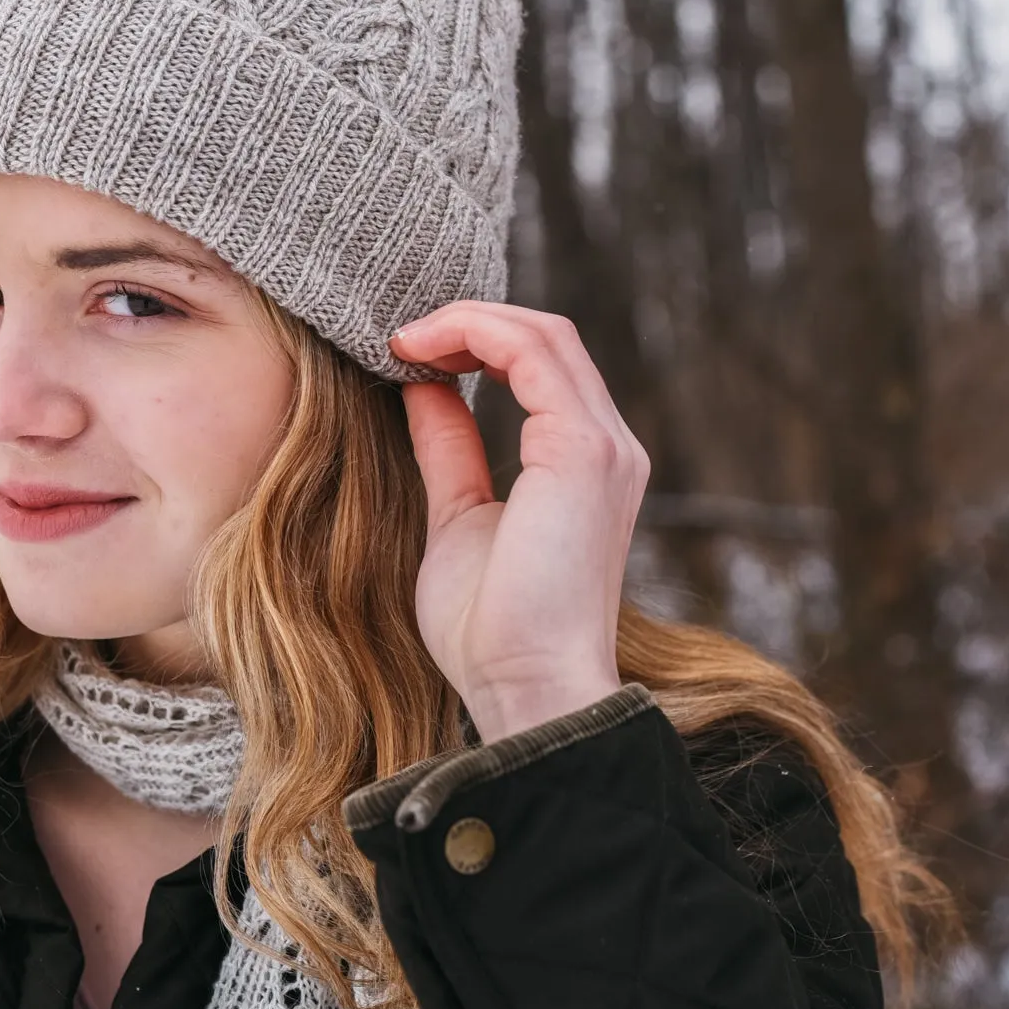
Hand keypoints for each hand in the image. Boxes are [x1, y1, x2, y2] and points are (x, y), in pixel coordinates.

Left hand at [388, 302, 649, 744]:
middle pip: (547, 336)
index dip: (476, 340)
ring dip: (467, 320)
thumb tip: (423, 390)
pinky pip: (531, 353)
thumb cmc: (490, 630)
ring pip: (543, 332)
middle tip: (400, 336)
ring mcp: (603, 445)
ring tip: (404, 339)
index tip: (408, 353)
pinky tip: (420, 352)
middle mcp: (608, 445)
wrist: (524, 688)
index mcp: (586, 463)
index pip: (541, 365)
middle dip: (470, 320)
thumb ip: (449, 451)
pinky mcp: (583, 450)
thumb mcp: (457, 519)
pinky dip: (474, 334)